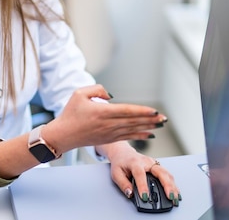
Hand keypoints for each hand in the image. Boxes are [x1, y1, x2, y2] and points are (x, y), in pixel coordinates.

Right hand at [42, 85, 166, 152]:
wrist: (64, 135)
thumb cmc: (70, 113)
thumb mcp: (79, 94)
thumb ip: (96, 89)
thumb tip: (110, 95)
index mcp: (102, 112)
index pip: (126, 111)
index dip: (142, 111)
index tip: (154, 111)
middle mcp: (108, 124)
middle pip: (133, 121)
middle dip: (150, 119)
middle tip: (164, 118)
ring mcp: (109, 133)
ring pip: (133, 129)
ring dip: (148, 126)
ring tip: (161, 124)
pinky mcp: (109, 138)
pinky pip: (128, 137)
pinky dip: (140, 135)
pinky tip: (150, 133)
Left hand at [103, 142, 181, 206]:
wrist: (123, 153)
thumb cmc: (120, 163)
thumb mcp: (116, 173)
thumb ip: (123, 184)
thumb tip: (130, 193)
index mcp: (135, 162)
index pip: (140, 174)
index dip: (143, 186)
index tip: (145, 197)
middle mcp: (147, 162)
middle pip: (160, 172)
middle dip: (166, 185)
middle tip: (170, 197)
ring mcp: (154, 163)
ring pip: (167, 174)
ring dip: (172, 186)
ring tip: (175, 198)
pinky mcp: (158, 167)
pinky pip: (168, 175)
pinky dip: (173, 184)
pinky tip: (176, 193)